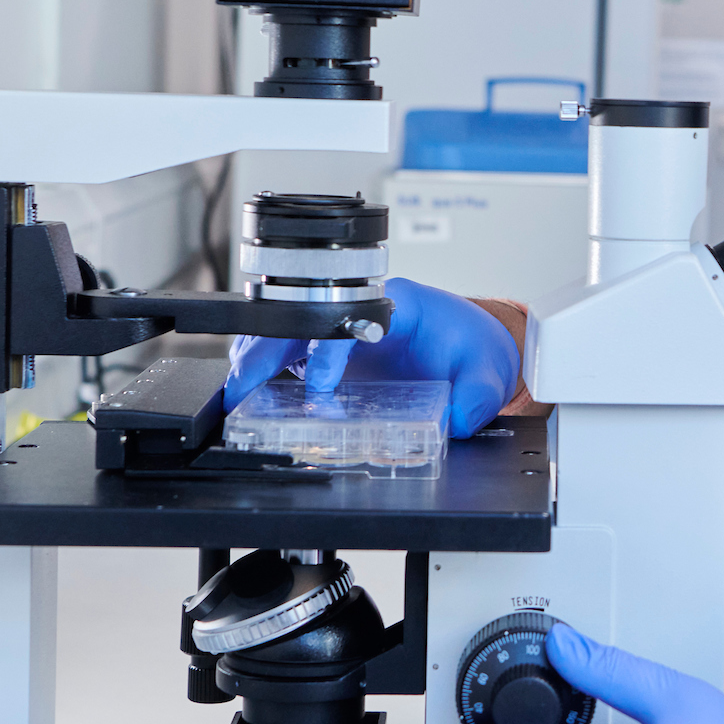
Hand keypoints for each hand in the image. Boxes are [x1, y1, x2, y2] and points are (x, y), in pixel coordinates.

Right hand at [223, 279, 519, 436]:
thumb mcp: (487, 374)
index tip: (322, 382)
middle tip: (243, 383)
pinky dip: (264, 368)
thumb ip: (476, 398)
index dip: (331, 349)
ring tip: (235, 389)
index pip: (351, 315)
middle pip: (304, 316)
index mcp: (400, 303)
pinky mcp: (331, 351)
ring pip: (287, 330)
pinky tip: (246, 391)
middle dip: (270, 348)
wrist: (474, 347)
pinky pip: (290, 352)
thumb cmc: (474, 350)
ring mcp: (342, 329)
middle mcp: (363, 311)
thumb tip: (457, 420)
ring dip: (258, 355)